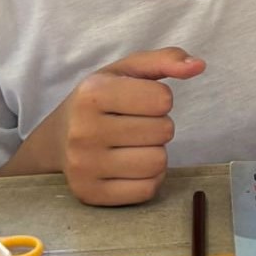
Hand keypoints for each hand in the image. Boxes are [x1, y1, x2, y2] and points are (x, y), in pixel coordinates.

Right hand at [48, 47, 204, 205]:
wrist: (55, 141)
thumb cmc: (100, 100)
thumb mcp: (127, 70)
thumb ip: (166, 60)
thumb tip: (199, 65)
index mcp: (92, 94)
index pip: (163, 99)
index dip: (160, 98)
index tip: (140, 101)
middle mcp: (83, 131)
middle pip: (164, 131)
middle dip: (158, 126)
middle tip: (135, 124)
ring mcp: (84, 167)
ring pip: (158, 162)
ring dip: (155, 152)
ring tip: (132, 145)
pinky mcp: (90, 194)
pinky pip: (148, 190)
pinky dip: (148, 178)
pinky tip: (129, 167)